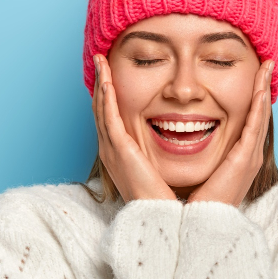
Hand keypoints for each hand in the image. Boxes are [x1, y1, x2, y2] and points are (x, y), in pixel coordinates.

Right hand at [92, 54, 175, 201]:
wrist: (160, 218)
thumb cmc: (164, 198)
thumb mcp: (158, 169)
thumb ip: (159, 153)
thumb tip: (177, 139)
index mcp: (120, 154)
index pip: (111, 118)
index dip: (109, 96)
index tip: (111, 75)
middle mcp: (111, 150)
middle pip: (101, 109)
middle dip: (100, 83)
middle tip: (101, 60)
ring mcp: (112, 149)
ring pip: (101, 109)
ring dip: (100, 82)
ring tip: (101, 61)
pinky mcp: (119, 150)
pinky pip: (109, 117)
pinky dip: (106, 97)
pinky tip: (106, 79)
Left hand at [188, 59, 273, 206]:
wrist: (197, 224)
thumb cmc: (191, 201)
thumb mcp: (193, 168)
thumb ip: (190, 152)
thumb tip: (177, 137)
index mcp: (237, 157)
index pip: (247, 119)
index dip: (251, 97)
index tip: (252, 74)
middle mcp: (247, 155)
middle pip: (258, 113)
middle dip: (262, 86)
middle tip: (267, 61)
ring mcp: (249, 157)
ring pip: (261, 114)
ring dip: (264, 87)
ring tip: (267, 65)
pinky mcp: (245, 159)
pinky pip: (255, 124)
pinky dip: (259, 103)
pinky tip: (261, 85)